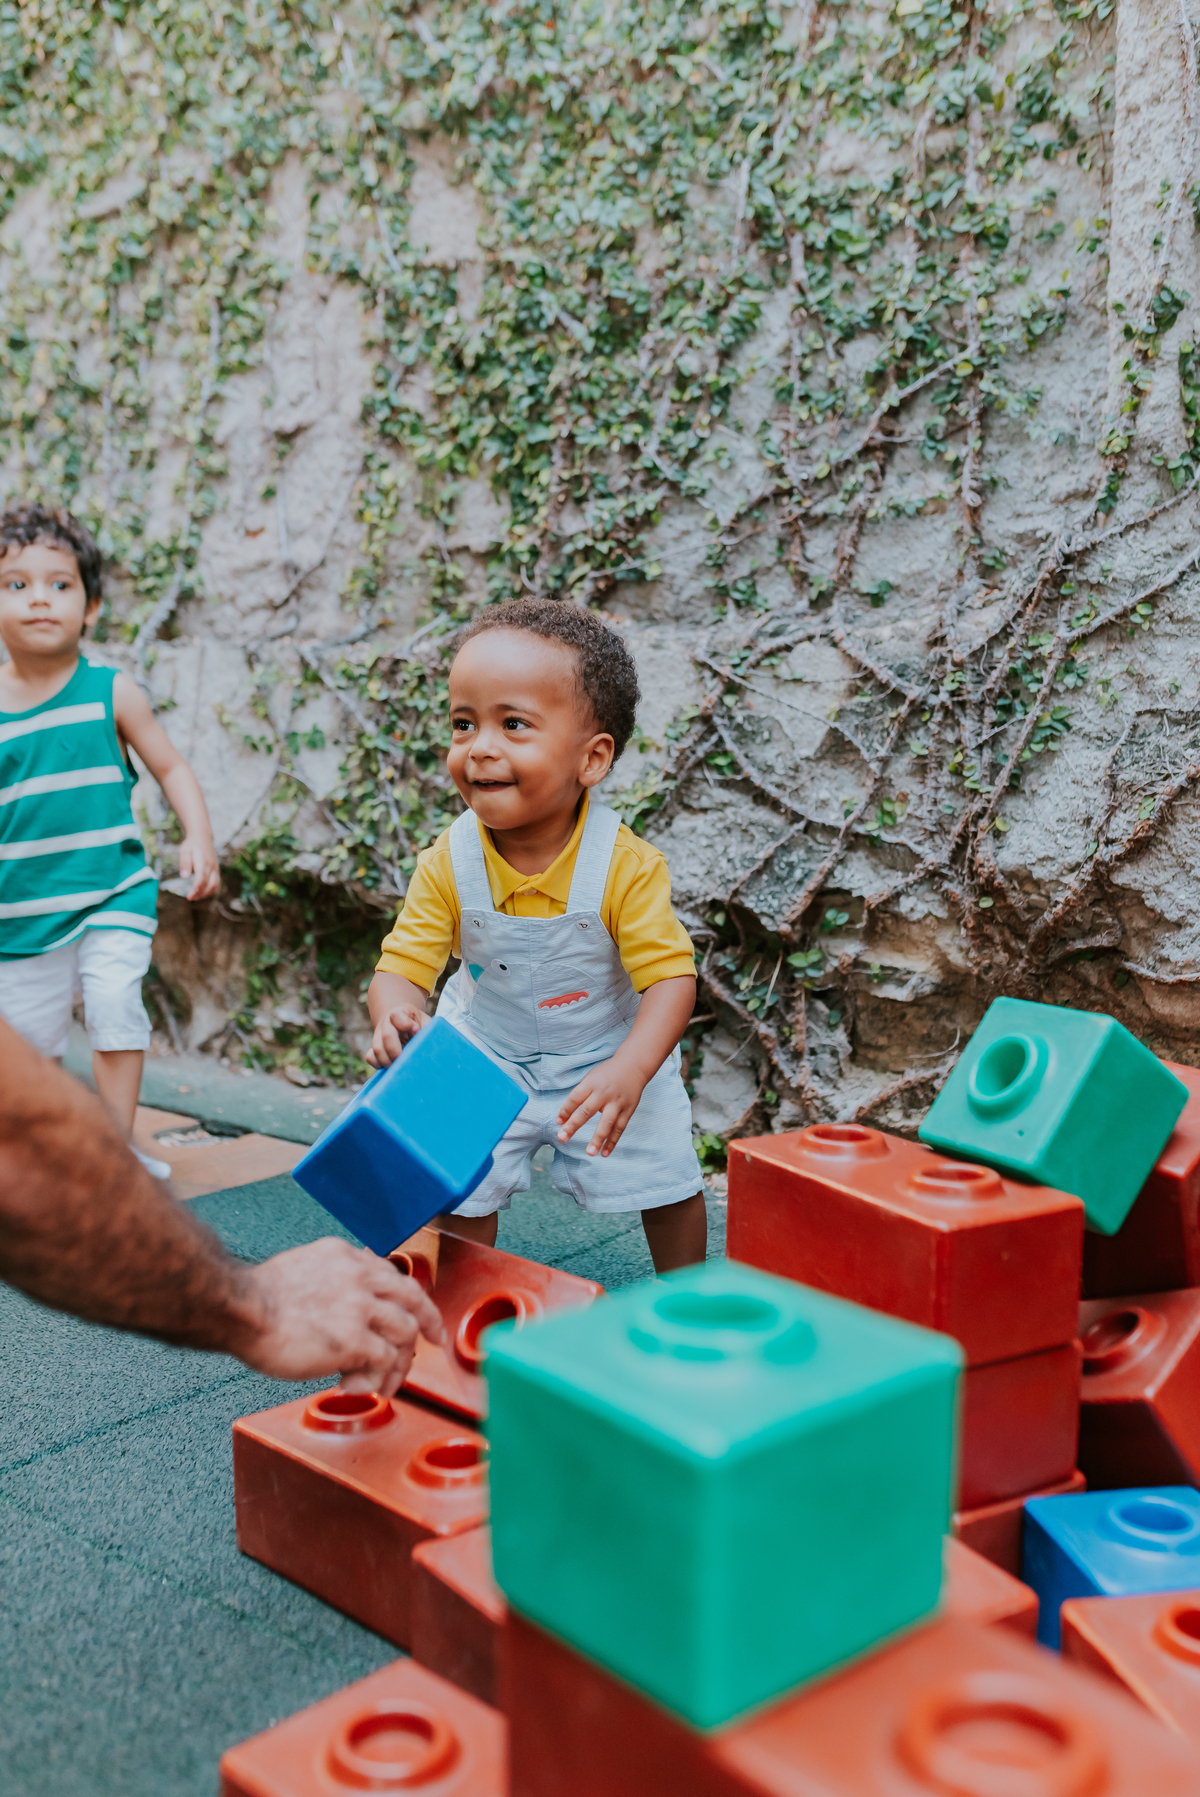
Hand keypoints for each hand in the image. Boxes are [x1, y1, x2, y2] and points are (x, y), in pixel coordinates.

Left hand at [180, 836, 220, 900]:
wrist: (203, 837)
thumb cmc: (191, 845)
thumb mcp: (185, 851)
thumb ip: (184, 863)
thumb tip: (184, 876)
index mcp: (203, 861)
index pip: (202, 877)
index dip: (197, 887)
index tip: (190, 895)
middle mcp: (211, 866)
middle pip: (209, 883)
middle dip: (200, 893)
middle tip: (190, 898)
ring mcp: (215, 868)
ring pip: (215, 885)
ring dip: (206, 894)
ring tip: (195, 897)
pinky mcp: (216, 870)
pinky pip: (217, 883)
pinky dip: (211, 891)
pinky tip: (202, 893)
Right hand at [236, 1238, 446, 1395]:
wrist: (239, 1307)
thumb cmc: (256, 1297)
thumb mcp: (303, 1270)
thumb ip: (329, 1282)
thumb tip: (338, 1310)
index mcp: (346, 1257)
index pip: (390, 1274)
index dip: (405, 1296)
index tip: (413, 1310)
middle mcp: (360, 1276)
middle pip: (413, 1297)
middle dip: (429, 1321)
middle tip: (434, 1340)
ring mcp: (361, 1307)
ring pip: (405, 1333)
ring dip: (400, 1363)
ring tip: (386, 1383)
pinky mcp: (355, 1339)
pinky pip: (385, 1361)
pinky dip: (379, 1378)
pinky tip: (360, 1387)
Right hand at [367, 1004, 427, 1067]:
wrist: (403, 1024)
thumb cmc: (418, 1024)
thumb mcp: (425, 1022)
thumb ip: (427, 1029)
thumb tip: (427, 1043)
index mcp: (400, 1013)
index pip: (396, 1016)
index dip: (406, 1024)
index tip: (416, 1030)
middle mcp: (386, 1023)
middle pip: (386, 1036)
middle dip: (396, 1051)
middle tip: (406, 1060)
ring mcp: (378, 1036)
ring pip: (377, 1049)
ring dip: (389, 1061)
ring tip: (400, 1066)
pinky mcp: (374, 1048)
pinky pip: (370, 1057)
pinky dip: (378, 1064)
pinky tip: (390, 1066)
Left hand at [557, 1054, 650, 1157]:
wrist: (633, 1066)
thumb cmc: (607, 1074)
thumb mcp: (591, 1078)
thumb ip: (581, 1094)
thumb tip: (567, 1116)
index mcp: (591, 1084)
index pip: (575, 1098)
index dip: (565, 1110)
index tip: (558, 1122)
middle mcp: (603, 1093)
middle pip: (586, 1111)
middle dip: (573, 1126)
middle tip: (562, 1138)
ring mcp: (617, 1103)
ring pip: (606, 1124)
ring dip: (598, 1139)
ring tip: (590, 1153)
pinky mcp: (628, 1110)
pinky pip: (619, 1128)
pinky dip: (612, 1142)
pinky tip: (604, 1153)